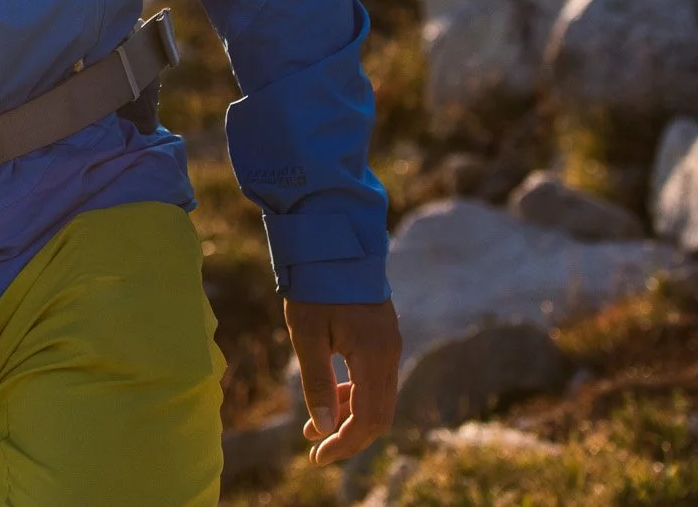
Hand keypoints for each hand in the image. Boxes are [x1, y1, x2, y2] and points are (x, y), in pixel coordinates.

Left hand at [283, 297, 400, 464]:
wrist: (333, 240)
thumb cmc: (315, 284)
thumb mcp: (307, 333)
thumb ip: (317, 381)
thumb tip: (323, 428)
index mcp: (375, 356)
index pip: (368, 418)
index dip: (345, 444)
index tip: (317, 457)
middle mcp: (390, 353)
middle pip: (378, 414)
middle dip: (348, 438)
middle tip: (317, 452)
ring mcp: (389, 344)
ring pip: (377, 397)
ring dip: (349, 418)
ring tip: (313, 432)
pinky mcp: (381, 337)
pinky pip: (374, 379)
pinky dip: (353, 396)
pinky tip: (329, 401)